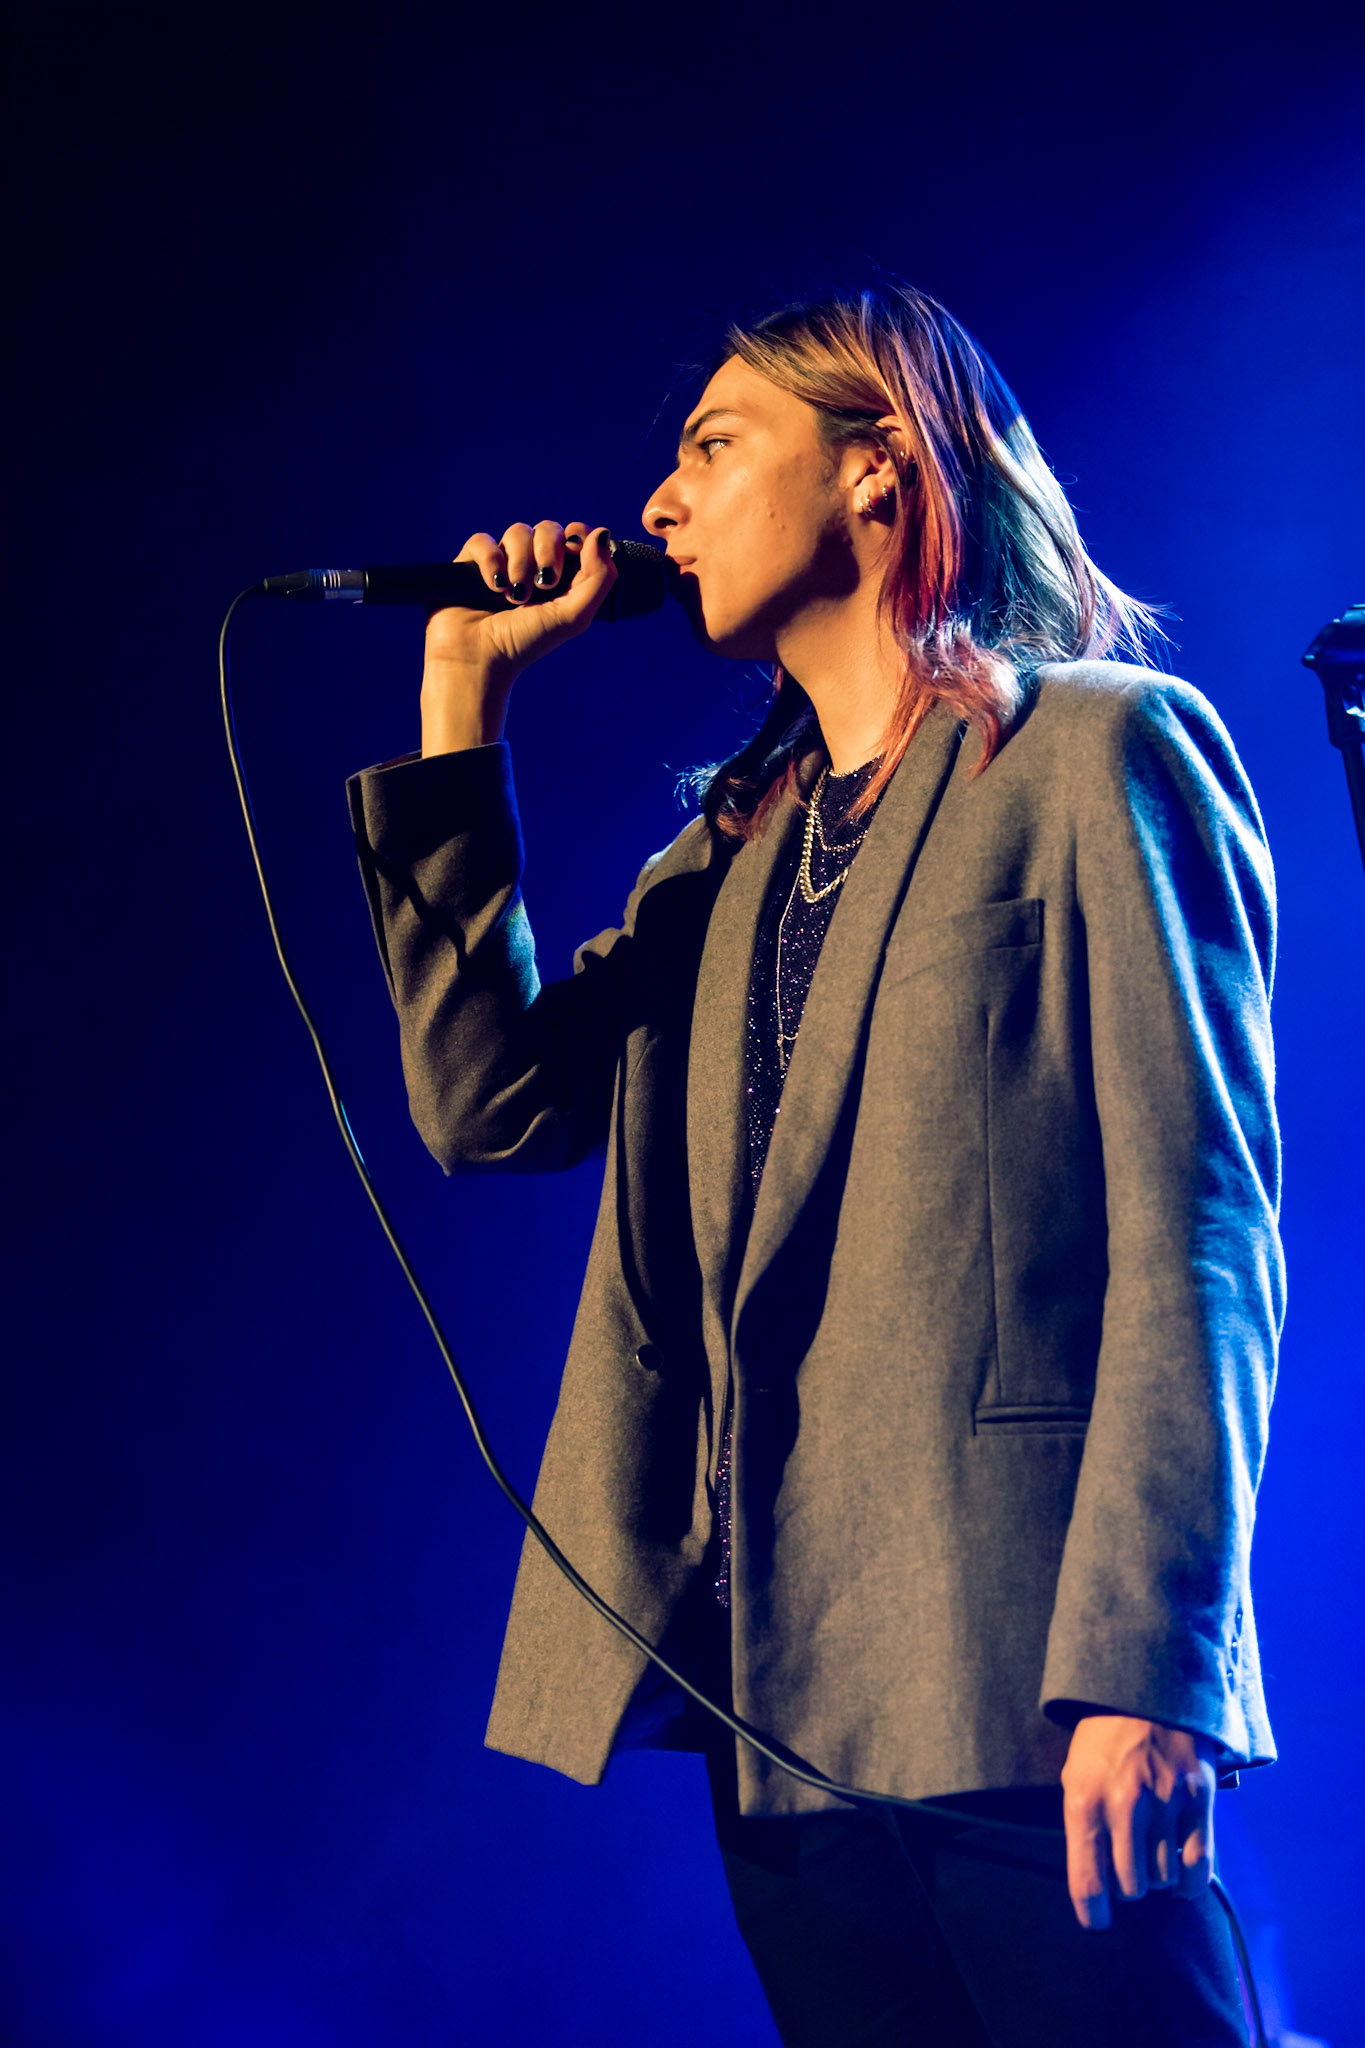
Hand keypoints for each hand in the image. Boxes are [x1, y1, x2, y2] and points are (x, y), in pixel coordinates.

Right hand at [420, 520, 615, 754]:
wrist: (479, 659)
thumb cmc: (527, 643)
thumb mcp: (573, 616)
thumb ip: (598, 577)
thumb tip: (601, 532)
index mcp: (561, 577)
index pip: (575, 536)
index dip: (577, 534)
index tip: (574, 550)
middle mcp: (533, 565)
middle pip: (548, 529)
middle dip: (549, 551)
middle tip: (544, 583)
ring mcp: (502, 561)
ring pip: (517, 531)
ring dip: (520, 562)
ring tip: (515, 595)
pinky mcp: (471, 562)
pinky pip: (483, 541)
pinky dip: (491, 561)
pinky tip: (493, 586)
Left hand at [1060, 1714, 1215, 1930]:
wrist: (1147, 1687)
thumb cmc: (1103, 1737)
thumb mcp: (1075, 1773)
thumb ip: (1083, 1824)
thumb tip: (1093, 1881)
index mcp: (1085, 1799)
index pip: (1087, 1880)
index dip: (1092, 1913)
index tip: (1097, 1922)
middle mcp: (1125, 1805)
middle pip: (1130, 1887)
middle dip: (1127, 1888)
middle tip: (1126, 1872)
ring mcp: (1166, 1802)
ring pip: (1163, 1878)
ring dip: (1156, 1879)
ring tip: (1151, 1859)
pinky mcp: (1200, 1799)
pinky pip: (1199, 1865)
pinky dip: (1189, 1883)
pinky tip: (1180, 1879)